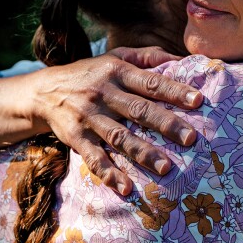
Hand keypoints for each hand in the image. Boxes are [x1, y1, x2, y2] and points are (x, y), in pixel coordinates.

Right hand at [29, 46, 201, 194]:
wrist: (44, 91)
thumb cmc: (91, 72)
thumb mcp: (116, 56)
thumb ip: (148, 57)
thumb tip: (182, 59)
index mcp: (117, 71)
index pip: (150, 82)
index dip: (174, 90)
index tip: (198, 101)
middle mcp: (104, 94)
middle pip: (138, 110)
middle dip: (166, 124)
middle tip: (191, 138)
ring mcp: (89, 117)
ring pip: (119, 137)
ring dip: (143, 153)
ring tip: (166, 167)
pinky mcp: (76, 138)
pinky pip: (94, 158)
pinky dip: (109, 173)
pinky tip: (126, 187)